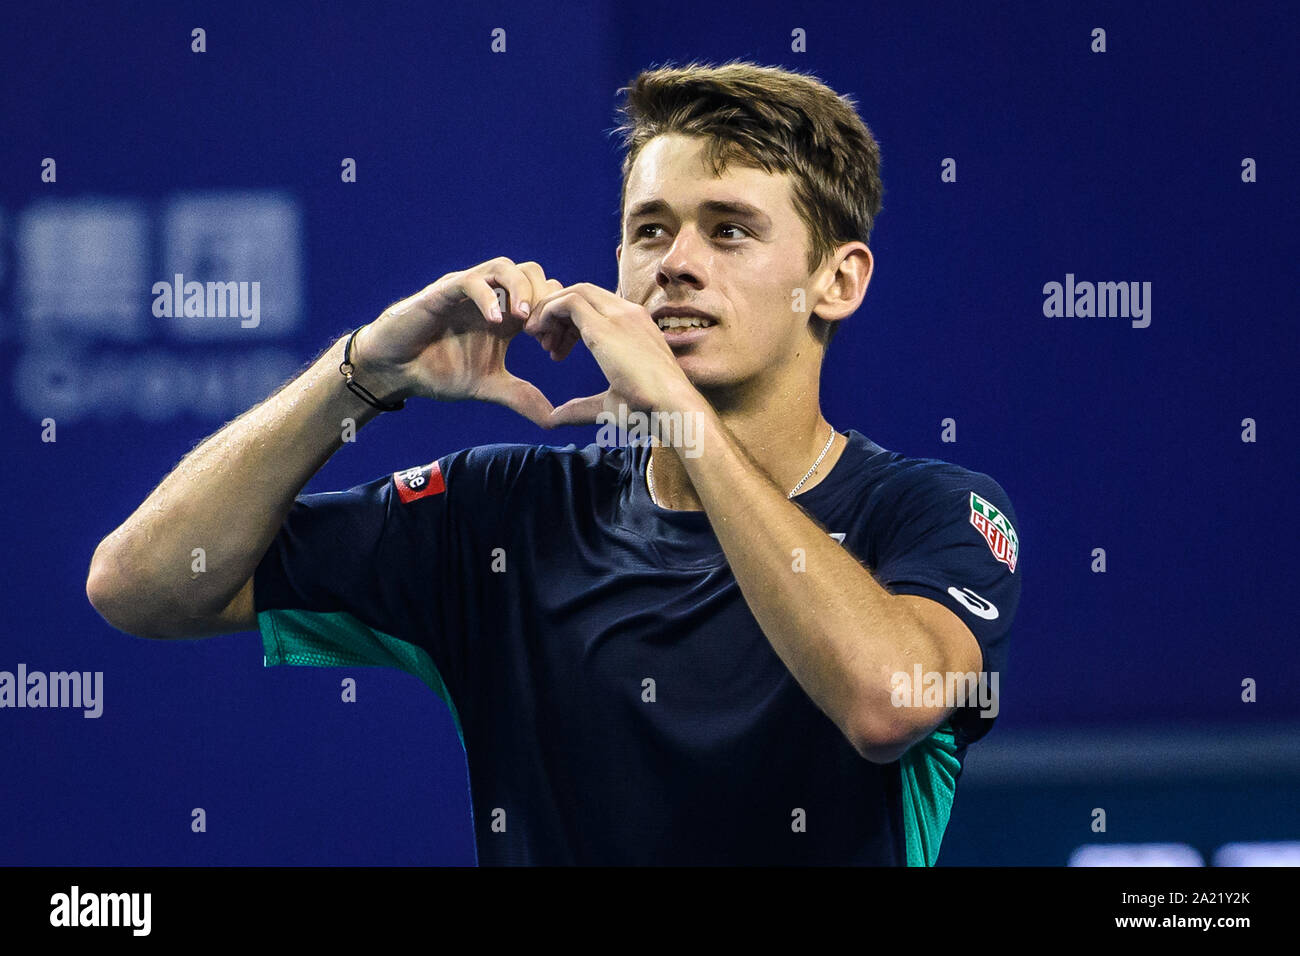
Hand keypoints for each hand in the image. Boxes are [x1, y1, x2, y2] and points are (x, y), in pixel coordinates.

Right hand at [351, 258, 564, 426]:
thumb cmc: (440, 370)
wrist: (397, 369)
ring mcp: (468, 291)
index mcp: (507, 315)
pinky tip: (496, 322)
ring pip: (504, 267)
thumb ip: (522, 398)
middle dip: (544, 300)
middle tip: (541, 335)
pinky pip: (471, 281)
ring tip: (525, 320)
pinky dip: (488, 297)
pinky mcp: (444, 292)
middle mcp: (491, 297)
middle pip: (532, 272)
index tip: (553, 350)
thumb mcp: (489, 387)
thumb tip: (554, 421)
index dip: (555, 319)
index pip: (544, 295)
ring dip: (521, 289)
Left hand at [524, 282, 698, 425]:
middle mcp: (630, 314)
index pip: (597, 306)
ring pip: (575, 292)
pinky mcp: (606, 326)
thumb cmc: (651, 411)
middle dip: (557, 312)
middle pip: (584, 293)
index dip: (570, 323)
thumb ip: (581, 406)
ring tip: (536, 337)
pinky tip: (539, 334)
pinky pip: (569, 302)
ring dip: (550, 310)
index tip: (556, 351)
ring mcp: (620, 315)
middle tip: (541, 342)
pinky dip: (548, 311)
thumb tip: (555, 417)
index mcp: (637, 327)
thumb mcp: (610, 404)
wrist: (674, 409)